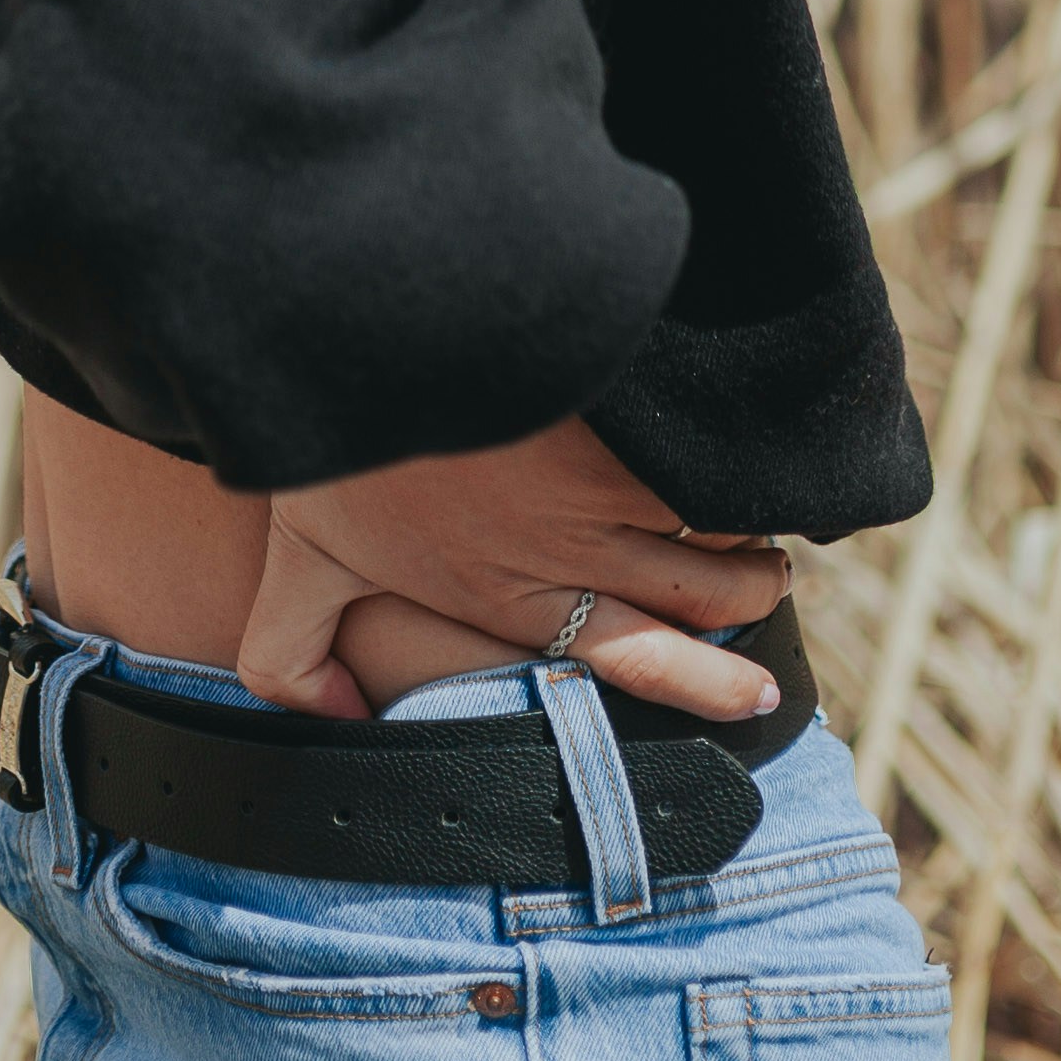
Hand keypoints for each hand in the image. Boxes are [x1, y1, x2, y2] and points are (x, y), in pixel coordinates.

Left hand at [236, 423, 787, 726]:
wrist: (368, 337)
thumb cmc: (333, 453)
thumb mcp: (291, 573)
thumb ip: (293, 665)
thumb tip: (335, 724)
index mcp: (512, 603)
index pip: (634, 666)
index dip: (704, 683)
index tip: (753, 694)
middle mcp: (574, 562)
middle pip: (699, 606)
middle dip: (749, 604)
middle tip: (769, 593)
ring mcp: (606, 492)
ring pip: (719, 533)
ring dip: (752, 534)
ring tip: (760, 523)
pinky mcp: (621, 426)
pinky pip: (707, 464)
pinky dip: (739, 465)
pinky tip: (746, 447)